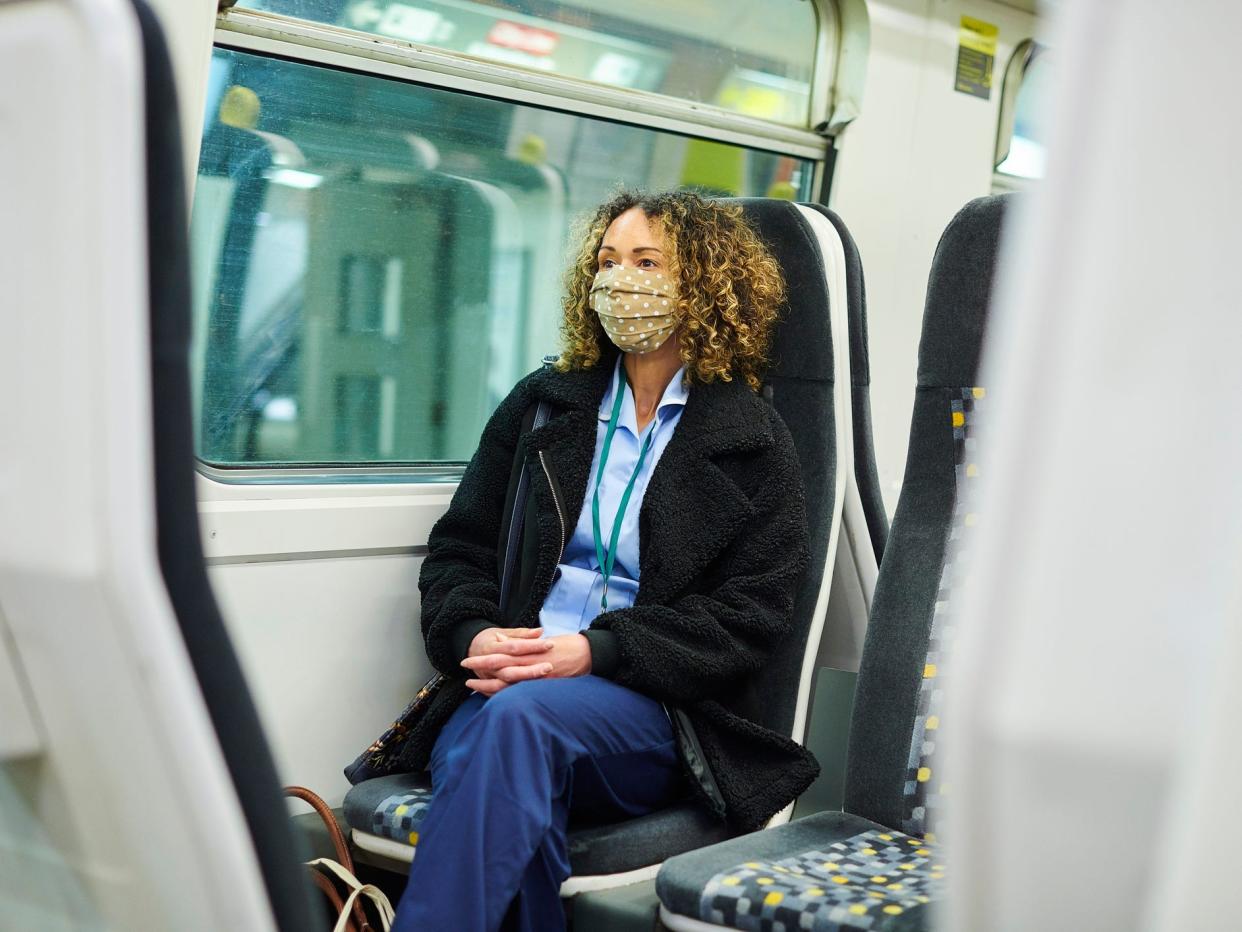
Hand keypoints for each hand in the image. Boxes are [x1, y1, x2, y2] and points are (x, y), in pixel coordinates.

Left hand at [461, 632, 591, 694]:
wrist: (589, 654)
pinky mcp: (544, 687)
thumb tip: (503, 641)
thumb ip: (524, 644)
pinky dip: (504, 695)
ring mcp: (536, 677)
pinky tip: (492, 696)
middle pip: (500, 667)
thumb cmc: (568, 646)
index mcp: (530, 651)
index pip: (501, 654)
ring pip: (506, 683)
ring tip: (472, 686)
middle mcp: (531, 664)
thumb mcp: (544, 642)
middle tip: (464, 672)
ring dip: (487, 686)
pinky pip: (519, 693)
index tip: (468, 659)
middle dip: (480, 669)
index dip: (483, 658)